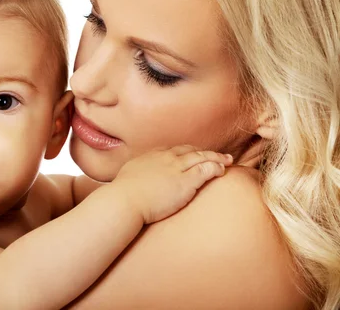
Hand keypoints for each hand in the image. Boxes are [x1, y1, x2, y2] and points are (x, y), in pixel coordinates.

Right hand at [113, 145, 232, 223]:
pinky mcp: (186, 181)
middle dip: (203, 151)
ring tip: (227, 160)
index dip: (185, 151)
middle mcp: (166, 158)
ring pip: (202, 157)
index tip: (192, 154)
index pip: (173, 149)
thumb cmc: (122, 193)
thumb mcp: (127, 174)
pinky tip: (222, 170)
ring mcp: (177, 168)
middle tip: (214, 154)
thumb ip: (136, 172)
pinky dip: (216, 167)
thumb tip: (133, 176)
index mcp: (152, 155)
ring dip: (216, 157)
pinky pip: (207, 169)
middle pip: (190, 150)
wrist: (125, 200)